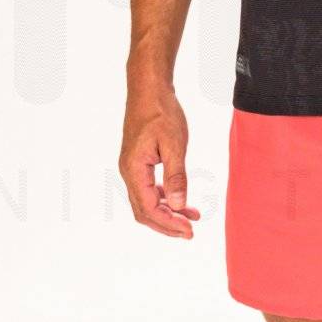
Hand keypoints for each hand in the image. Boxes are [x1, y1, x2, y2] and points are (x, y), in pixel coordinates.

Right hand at [119, 78, 200, 237]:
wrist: (148, 89)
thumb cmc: (161, 112)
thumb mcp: (174, 144)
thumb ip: (176, 177)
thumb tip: (178, 205)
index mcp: (134, 169)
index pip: (149, 208)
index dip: (169, 223)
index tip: (190, 230)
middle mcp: (129, 172)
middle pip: (144, 211)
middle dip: (167, 224)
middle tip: (191, 232)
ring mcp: (132, 168)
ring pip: (146, 202)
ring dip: (168, 213)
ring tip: (192, 218)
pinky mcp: (138, 162)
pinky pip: (148, 189)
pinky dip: (165, 199)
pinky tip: (182, 201)